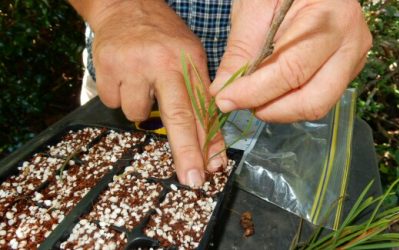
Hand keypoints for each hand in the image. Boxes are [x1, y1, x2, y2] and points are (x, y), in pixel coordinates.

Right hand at [73, 0, 225, 185]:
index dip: (210, 139)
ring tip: (140, 84)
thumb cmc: (161, 37)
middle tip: (192, 180)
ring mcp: (132, 65)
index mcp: (188, 60)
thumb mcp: (188, 55)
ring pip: (137, 114)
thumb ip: (197, 92)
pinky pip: (113, 103)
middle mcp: (163, 62)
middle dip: (187, 152)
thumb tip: (206, 136)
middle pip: (177, 115)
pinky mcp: (106, 67)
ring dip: (139, 108)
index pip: (203, 107)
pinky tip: (124, 79)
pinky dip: (119, 97)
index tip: (215, 166)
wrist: (123, 7)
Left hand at [210, 0, 371, 121]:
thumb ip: (240, 51)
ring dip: (279, 109)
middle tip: (239, 101)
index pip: (292, 70)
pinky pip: (316, 98)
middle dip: (271, 109)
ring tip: (253, 95)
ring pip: (317, 106)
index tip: (224, 100)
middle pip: (313, 100)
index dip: (254, 92)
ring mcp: (352, 60)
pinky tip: (269, 89)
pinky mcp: (345, 71)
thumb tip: (222, 92)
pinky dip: (288, 102)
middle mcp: (351, 45)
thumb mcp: (253, 9)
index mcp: (331, 18)